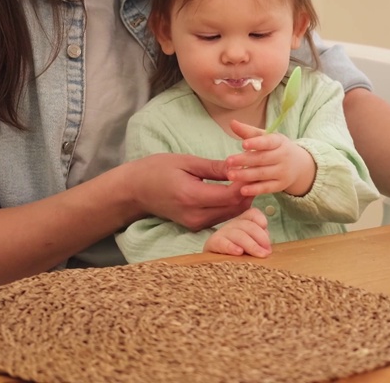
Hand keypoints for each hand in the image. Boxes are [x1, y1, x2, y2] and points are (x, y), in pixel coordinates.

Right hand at [125, 153, 252, 229]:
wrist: (135, 191)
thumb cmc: (157, 170)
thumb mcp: (186, 162)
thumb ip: (214, 167)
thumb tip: (240, 165)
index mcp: (192, 197)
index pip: (231, 195)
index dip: (246, 182)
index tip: (252, 166)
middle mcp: (195, 216)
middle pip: (236, 209)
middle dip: (249, 191)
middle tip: (254, 172)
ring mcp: (196, 224)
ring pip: (232, 215)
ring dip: (243, 199)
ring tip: (246, 179)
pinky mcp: (196, 226)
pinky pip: (223, 217)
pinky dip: (233, 205)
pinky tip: (234, 190)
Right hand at [204, 207, 271, 256]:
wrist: (215, 261)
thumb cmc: (238, 252)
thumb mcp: (251, 244)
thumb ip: (260, 242)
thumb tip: (267, 247)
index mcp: (243, 221)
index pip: (253, 214)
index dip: (260, 219)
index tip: (265, 227)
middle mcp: (233, 224)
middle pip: (248, 225)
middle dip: (260, 238)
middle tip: (267, 252)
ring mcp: (222, 233)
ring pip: (238, 234)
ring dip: (251, 245)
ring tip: (259, 254)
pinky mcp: (213, 243)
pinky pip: (222, 243)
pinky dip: (231, 247)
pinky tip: (239, 252)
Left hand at [225, 119, 316, 196]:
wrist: (299, 165)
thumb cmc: (276, 148)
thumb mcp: (266, 137)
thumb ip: (248, 132)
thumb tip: (232, 122)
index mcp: (279, 142)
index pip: (268, 142)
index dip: (256, 143)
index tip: (243, 144)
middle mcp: (283, 157)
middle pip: (262, 159)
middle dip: (245, 160)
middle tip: (228, 161)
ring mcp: (283, 172)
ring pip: (263, 174)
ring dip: (246, 175)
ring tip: (230, 174)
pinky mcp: (281, 185)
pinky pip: (267, 188)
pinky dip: (255, 189)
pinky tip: (242, 190)